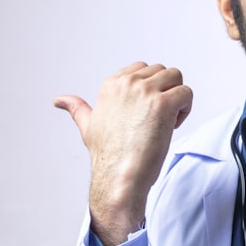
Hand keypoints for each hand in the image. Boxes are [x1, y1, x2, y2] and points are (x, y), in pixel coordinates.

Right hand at [54, 62, 192, 245]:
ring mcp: (145, 92)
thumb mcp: (88, 126)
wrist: (119, 176)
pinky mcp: (163, 104)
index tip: (144, 114)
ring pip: (176, 77)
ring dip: (177, 97)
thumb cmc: (107, 156)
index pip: (142, 69)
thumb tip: (59, 100)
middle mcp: (127, 83)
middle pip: (162, 71)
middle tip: (157, 120)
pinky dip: (186, 108)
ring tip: (167, 121)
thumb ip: (77, 108)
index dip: (149, 90)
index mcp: (111, 84)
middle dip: (165, 92)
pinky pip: (186, 92)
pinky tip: (172, 126)